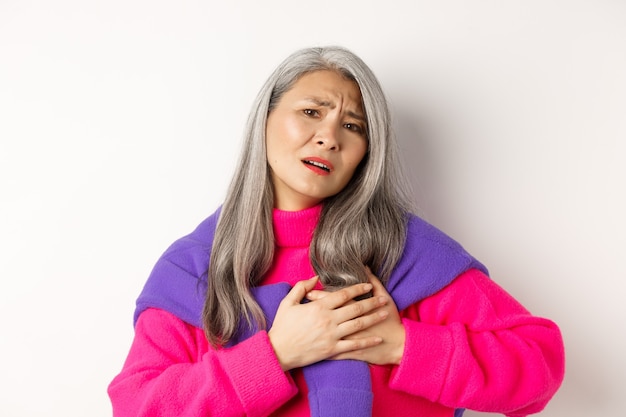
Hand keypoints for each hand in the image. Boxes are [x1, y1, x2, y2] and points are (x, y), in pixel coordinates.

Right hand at [268, 276, 389, 370]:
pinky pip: (353, 345)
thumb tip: (315, 277)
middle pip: (355, 308)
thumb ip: (301, 287)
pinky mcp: (332, 349)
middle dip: (372, 302)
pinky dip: (367, 341)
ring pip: (358, 324)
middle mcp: (328, 320)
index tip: (368, 285)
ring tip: (385, 313)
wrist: (278, 352)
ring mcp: (332, 335)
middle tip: (384, 298)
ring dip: (373, 318)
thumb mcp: (288, 302)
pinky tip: (377, 338)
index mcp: (319, 307)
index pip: (343, 295)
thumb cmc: (282, 327)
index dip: (358, 289)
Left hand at [306, 269, 405, 365]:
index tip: (309, 292)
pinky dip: (321, 349)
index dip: (321, 295)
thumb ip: (375, 283)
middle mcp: (350, 323)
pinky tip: (310, 346)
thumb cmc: (391, 320)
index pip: (335, 299)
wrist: (399, 345)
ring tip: (303, 324)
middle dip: (313, 309)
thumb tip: (366, 267)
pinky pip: (333, 351)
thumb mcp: (386, 298)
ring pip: (328, 332)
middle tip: (300, 305)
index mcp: (356, 310)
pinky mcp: (350, 352)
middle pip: (328, 314)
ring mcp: (349, 339)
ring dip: (315, 328)